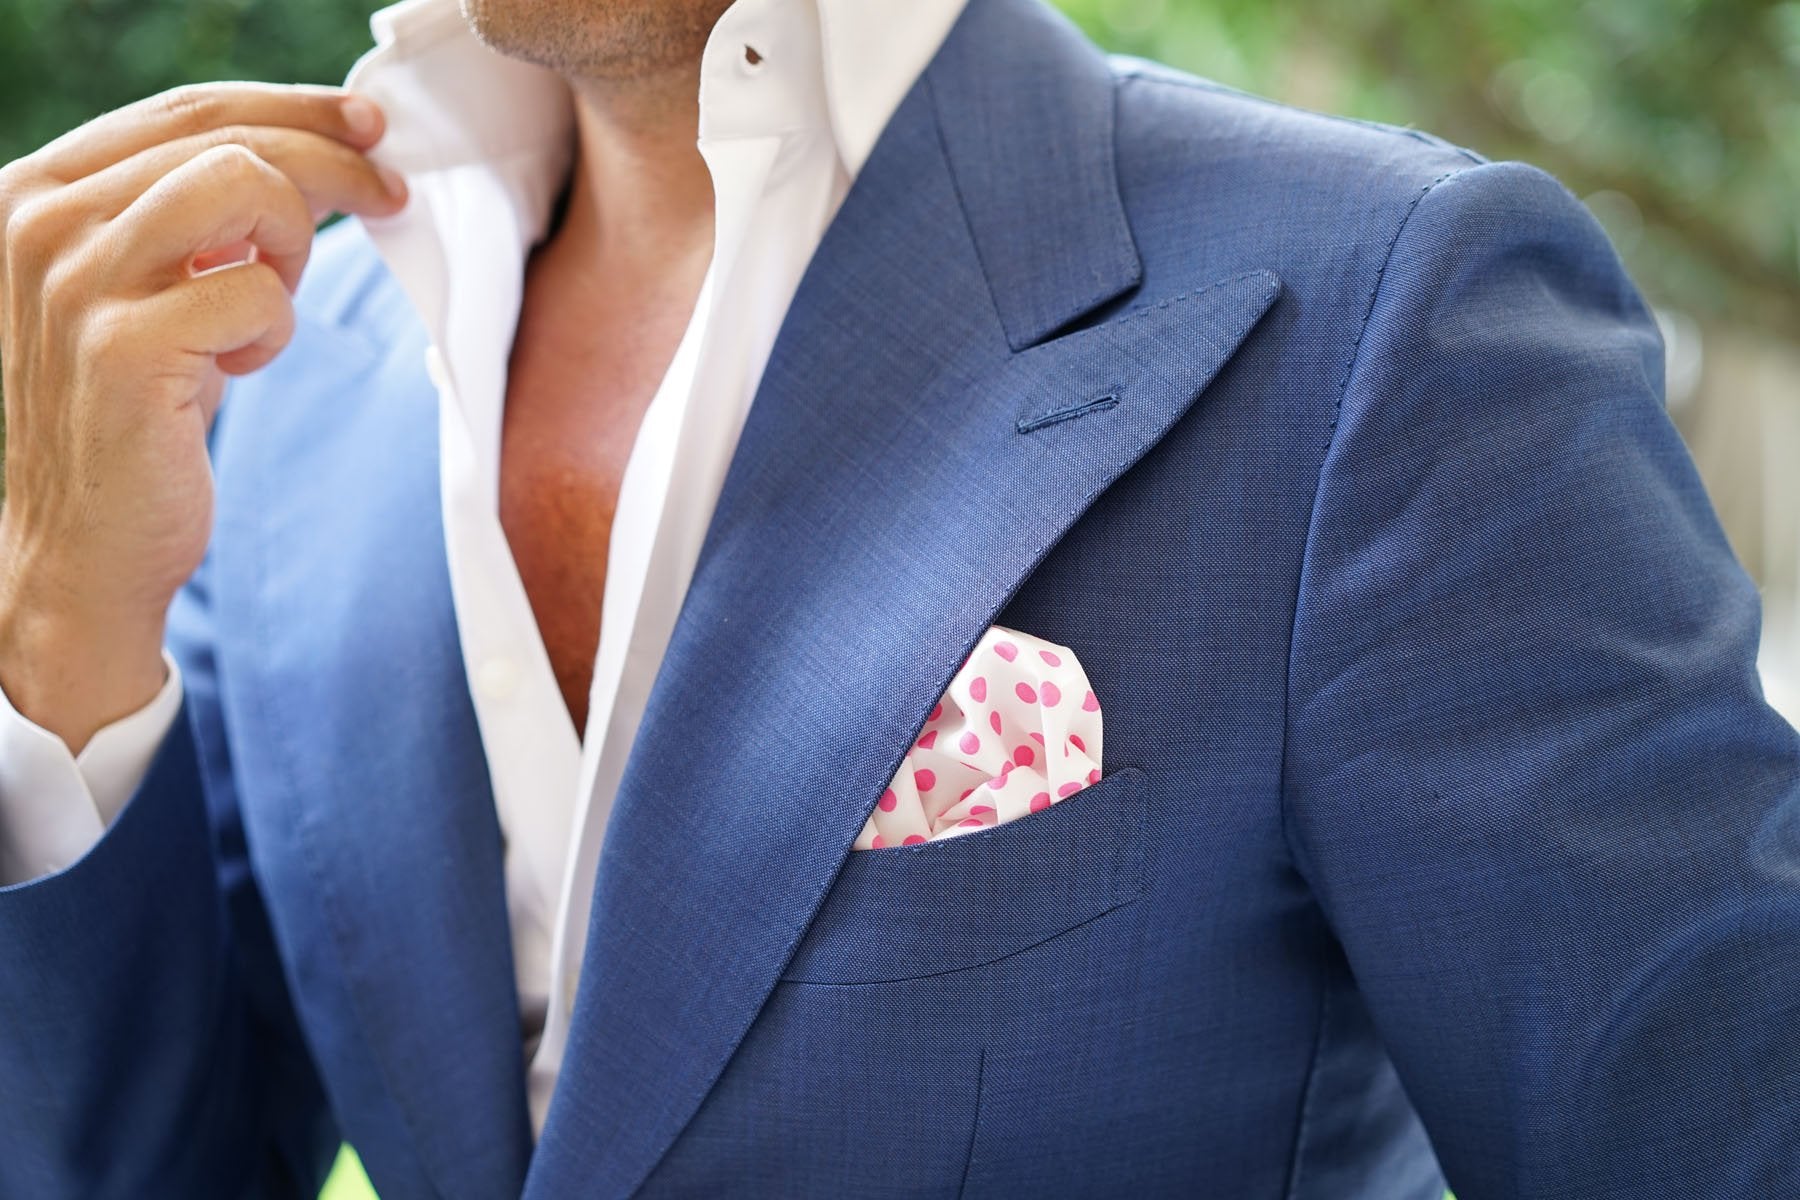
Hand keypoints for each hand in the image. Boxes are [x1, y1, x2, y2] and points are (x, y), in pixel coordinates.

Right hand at [0, 82, 407, 752]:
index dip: (293, 107)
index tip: (370, 125)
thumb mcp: (156, 289)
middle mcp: (39, 220)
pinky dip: (272, 329)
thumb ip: (201, 219)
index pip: (186, 109)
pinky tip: (236, 368)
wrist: (82, 544)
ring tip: (266, 308)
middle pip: (225, 138)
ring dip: (290, 246)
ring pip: (243, 186)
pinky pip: (256, 292)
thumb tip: (321, 154)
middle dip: (332, 161)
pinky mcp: (121, 347)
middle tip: (390, 198)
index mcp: (39, 189)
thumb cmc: (136, 414)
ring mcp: (72, 281)